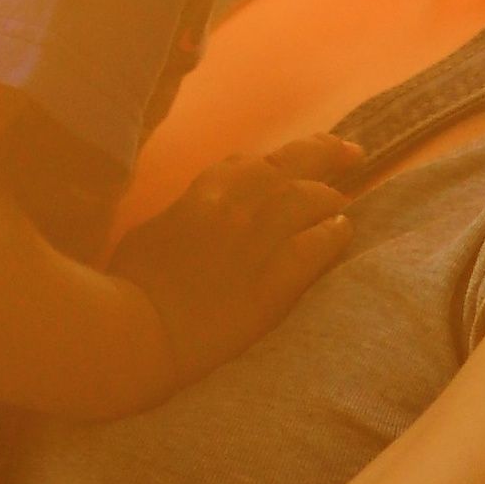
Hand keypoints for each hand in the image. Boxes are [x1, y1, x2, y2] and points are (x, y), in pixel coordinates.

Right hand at [109, 138, 359, 397]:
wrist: (139, 330)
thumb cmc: (132, 284)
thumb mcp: (154, 229)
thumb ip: (186, 212)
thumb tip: (198, 213)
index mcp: (204, 191)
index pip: (251, 163)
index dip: (280, 160)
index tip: (295, 160)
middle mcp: (238, 204)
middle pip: (295, 164)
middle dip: (327, 152)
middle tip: (352, 152)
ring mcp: (260, 239)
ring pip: (314, 200)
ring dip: (331, 201)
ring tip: (341, 208)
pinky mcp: (277, 279)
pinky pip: (319, 245)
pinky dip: (335, 234)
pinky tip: (343, 233)